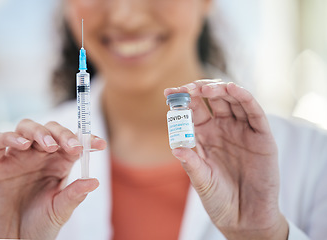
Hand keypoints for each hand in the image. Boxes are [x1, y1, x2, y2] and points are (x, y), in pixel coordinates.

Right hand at [0, 119, 105, 239]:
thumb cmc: (39, 225)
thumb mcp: (60, 210)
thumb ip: (74, 195)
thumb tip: (94, 182)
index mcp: (59, 163)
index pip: (74, 143)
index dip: (86, 139)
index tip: (100, 144)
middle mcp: (39, 155)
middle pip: (51, 130)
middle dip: (63, 134)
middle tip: (73, 147)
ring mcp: (17, 157)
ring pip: (26, 128)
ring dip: (39, 132)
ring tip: (50, 146)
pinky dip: (10, 137)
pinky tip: (23, 145)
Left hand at [164, 80, 287, 239]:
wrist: (245, 217)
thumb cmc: (219, 198)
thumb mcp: (201, 180)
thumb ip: (191, 163)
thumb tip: (174, 148)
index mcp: (205, 135)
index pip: (193, 109)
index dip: (182, 99)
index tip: (168, 93)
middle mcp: (223, 128)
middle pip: (212, 100)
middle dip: (198, 90)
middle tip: (186, 89)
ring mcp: (242, 130)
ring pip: (232, 100)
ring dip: (219, 89)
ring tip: (204, 89)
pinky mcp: (262, 136)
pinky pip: (253, 111)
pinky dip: (244, 97)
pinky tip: (231, 88)